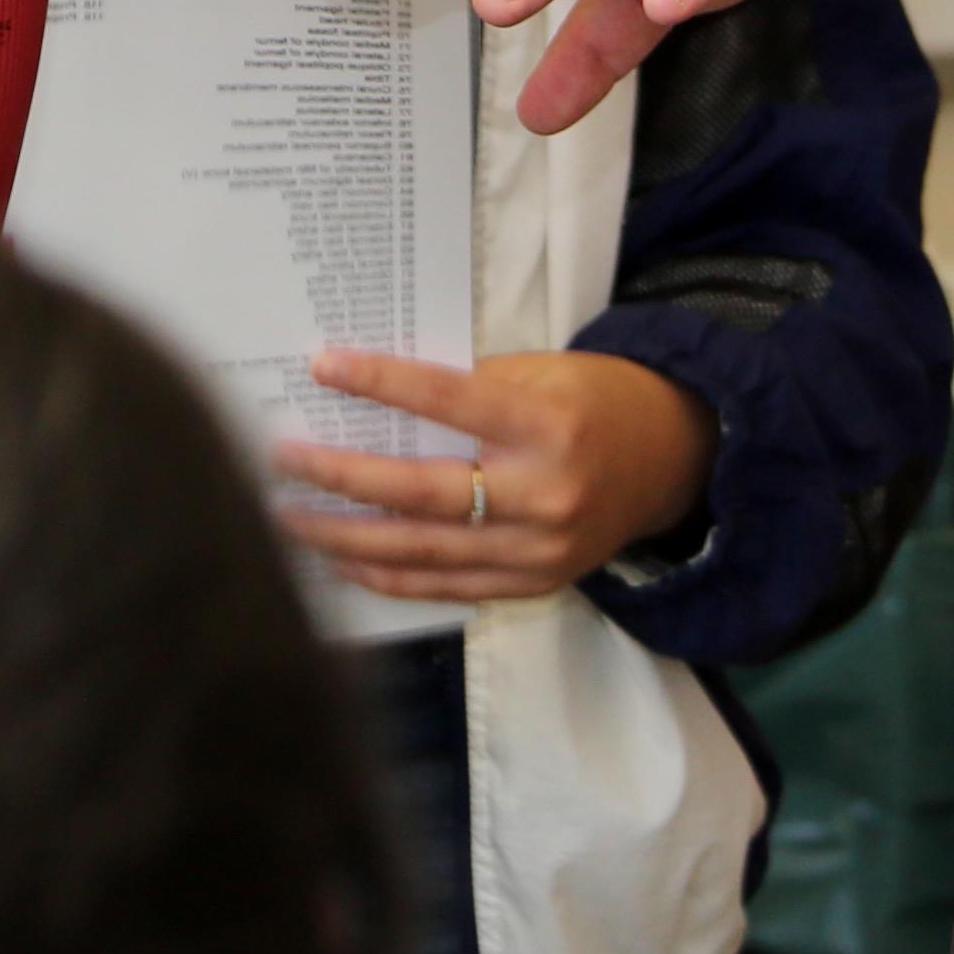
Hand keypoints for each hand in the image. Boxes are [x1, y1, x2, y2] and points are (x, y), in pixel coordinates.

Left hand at [278, 348, 712, 603]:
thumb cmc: (597, 402)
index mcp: (548, 425)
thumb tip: (377, 397)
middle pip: (423, 493)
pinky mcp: (532, 585)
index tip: (323, 365)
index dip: (384, 382)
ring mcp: (538, 551)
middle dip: (342, 479)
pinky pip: (445, 588)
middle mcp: (544, 495)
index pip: (452, 401)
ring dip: (346, 537)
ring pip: (423, 553)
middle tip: (282, 460)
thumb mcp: (544, 373)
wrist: (671, 463)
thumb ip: (471, 389)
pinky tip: (340, 558)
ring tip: (288, 518)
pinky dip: (387, 576)